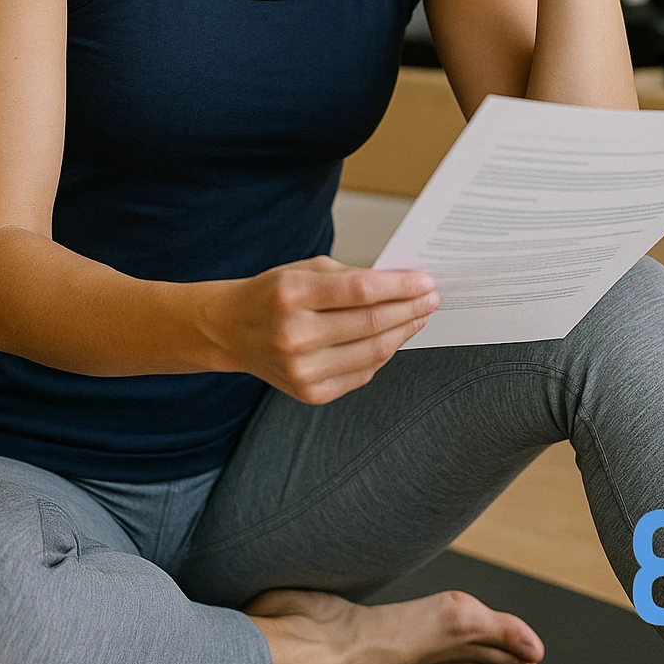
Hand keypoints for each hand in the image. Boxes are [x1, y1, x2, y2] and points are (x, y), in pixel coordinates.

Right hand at [204, 256, 438, 403]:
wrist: (232, 330)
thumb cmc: (273, 294)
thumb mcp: (306, 270)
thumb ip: (352, 277)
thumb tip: (403, 286)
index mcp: (292, 294)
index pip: (361, 291)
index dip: (400, 287)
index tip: (426, 282)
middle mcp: (295, 335)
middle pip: (371, 324)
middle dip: (410, 309)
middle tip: (431, 299)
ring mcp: (301, 369)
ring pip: (372, 352)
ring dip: (404, 332)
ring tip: (419, 317)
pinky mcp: (310, 393)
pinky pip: (362, 374)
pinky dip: (383, 355)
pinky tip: (393, 338)